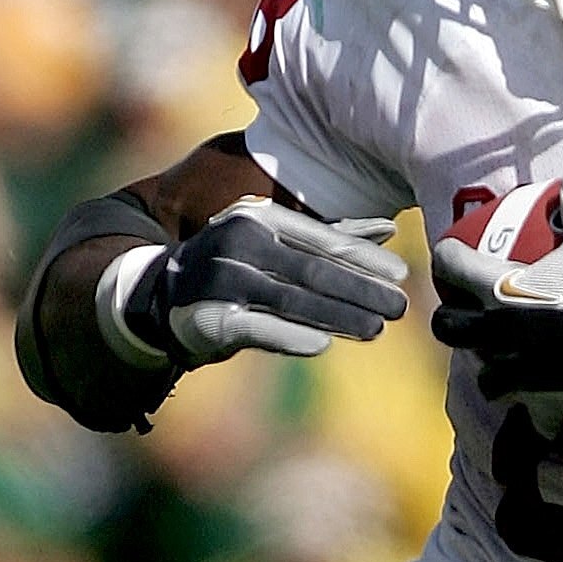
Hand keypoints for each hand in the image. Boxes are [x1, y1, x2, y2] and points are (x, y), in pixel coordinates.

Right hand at [109, 200, 407, 370]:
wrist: (161, 294)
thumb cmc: (236, 266)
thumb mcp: (277, 242)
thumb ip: (330, 237)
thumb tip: (389, 229)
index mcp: (261, 217)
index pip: (323, 239)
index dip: (364, 258)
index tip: (401, 275)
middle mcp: (240, 242)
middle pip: (313, 270)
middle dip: (361, 290)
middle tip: (399, 308)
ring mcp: (222, 280)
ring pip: (291, 300)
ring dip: (338, 317)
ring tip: (375, 330)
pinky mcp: (210, 318)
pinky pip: (256, 329)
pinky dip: (289, 336)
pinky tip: (321, 344)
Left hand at [431, 182, 562, 421]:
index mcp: (500, 290)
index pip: (450, 265)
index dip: (447, 255)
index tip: (453, 254)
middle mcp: (497, 335)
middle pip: (447, 328)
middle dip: (451, 317)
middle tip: (467, 310)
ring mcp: (515, 373)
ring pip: (481, 374)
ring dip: (488, 362)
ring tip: (502, 355)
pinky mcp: (539, 403)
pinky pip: (522, 406)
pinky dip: (526, 399)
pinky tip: (537, 391)